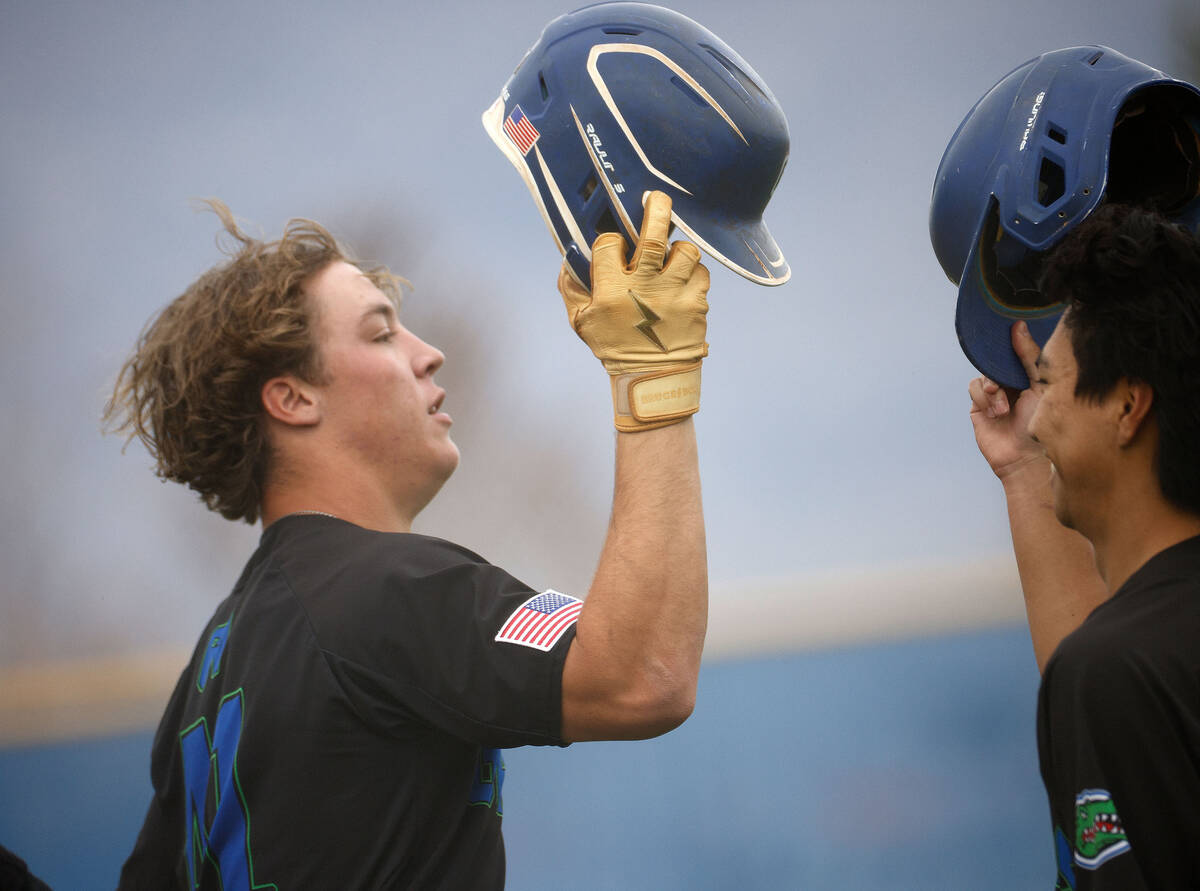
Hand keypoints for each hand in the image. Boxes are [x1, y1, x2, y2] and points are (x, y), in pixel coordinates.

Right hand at [558, 191, 709, 431]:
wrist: (653, 380)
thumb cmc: (615, 348)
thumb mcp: (582, 323)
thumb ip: (571, 288)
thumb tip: (569, 257)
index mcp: (612, 292)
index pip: (609, 244)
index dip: (610, 239)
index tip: (613, 244)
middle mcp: (644, 288)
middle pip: (653, 235)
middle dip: (656, 209)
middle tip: (655, 198)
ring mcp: (674, 294)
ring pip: (684, 250)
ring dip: (678, 248)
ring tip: (671, 255)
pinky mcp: (697, 303)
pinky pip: (701, 272)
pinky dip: (693, 271)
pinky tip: (683, 279)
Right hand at [968, 321, 1046, 479]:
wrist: (1026, 458)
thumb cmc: (1041, 425)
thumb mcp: (1041, 384)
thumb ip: (1029, 356)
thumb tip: (1018, 326)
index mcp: (1031, 377)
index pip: (1016, 352)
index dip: (1011, 344)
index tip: (1009, 332)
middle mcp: (1013, 384)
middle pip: (996, 361)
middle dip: (999, 370)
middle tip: (1005, 382)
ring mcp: (995, 395)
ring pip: (984, 375)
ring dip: (992, 390)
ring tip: (1003, 409)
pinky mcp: (979, 407)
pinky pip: (974, 388)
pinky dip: (983, 398)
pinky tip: (995, 414)